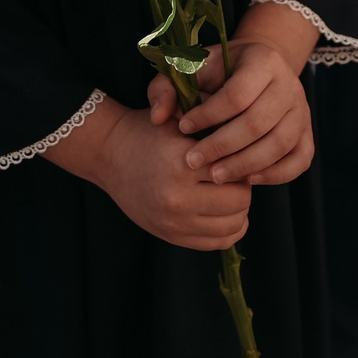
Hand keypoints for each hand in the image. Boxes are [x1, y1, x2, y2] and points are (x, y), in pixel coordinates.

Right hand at [55, 99, 251, 250]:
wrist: (110, 156)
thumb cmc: (148, 132)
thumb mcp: (176, 115)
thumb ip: (211, 118)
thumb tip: (247, 136)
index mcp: (180, 163)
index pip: (236, 170)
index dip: (242, 160)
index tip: (237, 153)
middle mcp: (177, 197)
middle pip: (240, 201)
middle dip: (242, 186)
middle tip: (233, 174)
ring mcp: (173, 222)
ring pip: (233, 226)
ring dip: (238, 209)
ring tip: (227, 192)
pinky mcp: (171, 236)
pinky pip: (218, 242)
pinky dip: (229, 229)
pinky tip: (222, 211)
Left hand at [151, 36, 314, 187]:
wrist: (254, 68)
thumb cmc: (216, 71)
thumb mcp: (188, 68)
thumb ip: (166, 87)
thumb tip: (160, 117)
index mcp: (263, 59)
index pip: (237, 94)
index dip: (208, 115)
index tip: (182, 127)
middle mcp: (289, 84)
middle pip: (259, 123)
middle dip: (222, 146)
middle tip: (193, 161)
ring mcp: (302, 110)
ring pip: (280, 144)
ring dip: (245, 164)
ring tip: (215, 175)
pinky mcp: (308, 132)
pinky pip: (300, 159)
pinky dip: (276, 174)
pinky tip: (247, 179)